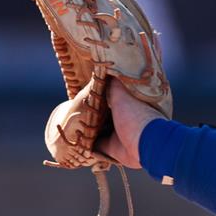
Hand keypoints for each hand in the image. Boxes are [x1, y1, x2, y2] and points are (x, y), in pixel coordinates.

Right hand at [42, 77, 159, 171]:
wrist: (145, 144)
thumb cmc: (136, 115)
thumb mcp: (122, 93)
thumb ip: (113, 83)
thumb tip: (107, 67)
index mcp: (126, 104)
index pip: (108, 96)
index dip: (97, 94)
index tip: (83, 90)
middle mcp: (122, 118)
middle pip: (101, 113)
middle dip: (90, 111)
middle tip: (73, 107)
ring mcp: (117, 133)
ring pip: (97, 129)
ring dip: (87, 127)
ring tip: (70, 121)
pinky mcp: (112, 148)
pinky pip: (96, 145)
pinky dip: (87, 143)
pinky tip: (75, 138)